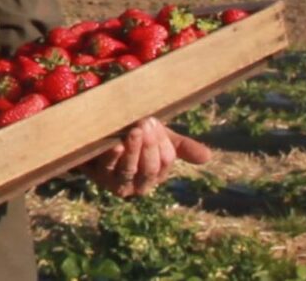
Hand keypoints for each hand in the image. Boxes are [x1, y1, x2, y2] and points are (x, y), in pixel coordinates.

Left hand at [79, 117, 211, 196]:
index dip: (162, 144)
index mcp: (155, 175)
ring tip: (134, 130)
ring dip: (133, 150)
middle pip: (149, 169)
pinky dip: (112, 156)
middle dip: (149, 146)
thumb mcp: (159, 139)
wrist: (97, 134)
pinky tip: (116, 144)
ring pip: (129, 170)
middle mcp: (137, 184)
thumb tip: (209, 157)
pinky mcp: (96, 175)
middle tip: (146, 123)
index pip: (165, 162)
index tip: (154, 122)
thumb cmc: (133, 136)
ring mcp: (116, 182)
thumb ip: (181, 147)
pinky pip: (107, 167)